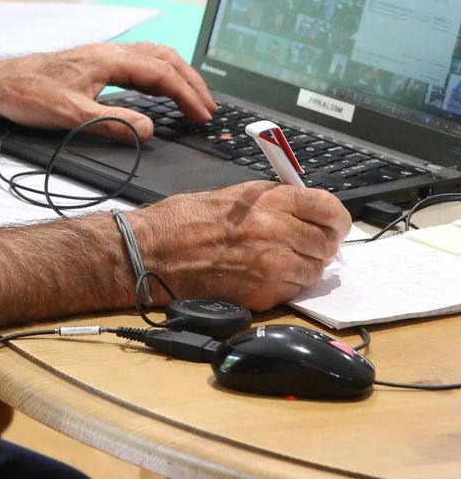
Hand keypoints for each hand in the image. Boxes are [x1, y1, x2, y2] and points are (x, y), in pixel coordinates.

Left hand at [0, 41, 215, 141]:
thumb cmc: (27, 95)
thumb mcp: (70, 115)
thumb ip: (112, 123)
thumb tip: (149, 130)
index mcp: (107, 59)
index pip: (160, 73)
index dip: (186, 95)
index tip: (203, 115)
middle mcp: (107, 52)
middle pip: (162, 58)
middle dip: (190, 82)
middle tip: (208, 108)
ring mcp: (100, 56)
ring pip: (150, 57)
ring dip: (175, 76)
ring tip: (192, 98)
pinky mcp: (92, 64)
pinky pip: (136, 64)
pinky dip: (157, 75)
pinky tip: (157, 91)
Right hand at [129, 182, 351, 309]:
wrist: (154, 252)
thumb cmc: (182, 221)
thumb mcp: (231, 196)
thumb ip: (271, 202)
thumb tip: (302, 211)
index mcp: (268, 199)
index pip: (328, 207)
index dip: (336, 218)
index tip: (336, 224)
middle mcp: (276, 230)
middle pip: (326, 242)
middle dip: (320, 244)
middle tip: (307, 244)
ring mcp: (272, 264)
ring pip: (315, 270)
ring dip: (304, 266)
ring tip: (279, 260)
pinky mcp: (264, 293)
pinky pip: (295, 290)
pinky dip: (287, 285)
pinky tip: (265, 274)